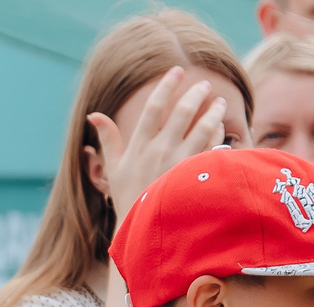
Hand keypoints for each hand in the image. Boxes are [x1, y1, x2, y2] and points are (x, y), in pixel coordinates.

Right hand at [87, 66, 229, 222]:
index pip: (152, 109)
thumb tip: (93, 115)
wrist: (144, 229)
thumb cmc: (128, 197)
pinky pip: (213, 148)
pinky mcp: (195, 176)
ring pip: (203, 128)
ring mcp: (179, 165)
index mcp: (138, 148)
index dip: (165, 86)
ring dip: (214, 112)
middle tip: (204, 85)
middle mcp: (159, 153)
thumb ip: (107, 139)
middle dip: (195, 94)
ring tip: (219, 103)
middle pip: (181, 113)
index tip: (177, 71)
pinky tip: (220, 130)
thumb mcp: (113, 169)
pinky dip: (218, 136)